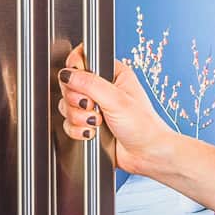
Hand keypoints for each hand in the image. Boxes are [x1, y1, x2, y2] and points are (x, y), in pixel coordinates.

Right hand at [57, 44, 173, 176]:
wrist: (147, 155)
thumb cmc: (143, 126)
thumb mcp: (117, 100)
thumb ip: (90, 84)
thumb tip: (68, 74)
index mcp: (112, 73)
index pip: (83, 59)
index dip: (75, 69)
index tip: (78, 81)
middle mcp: (101, 87)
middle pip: (70, 84)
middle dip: (77, 100)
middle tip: (92, 106)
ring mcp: (94, 106)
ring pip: (67, 105)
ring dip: (78, 117)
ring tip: (97, 123)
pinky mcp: (88, 124)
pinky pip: (68, 123)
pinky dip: (77, 130)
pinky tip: (92, 133)